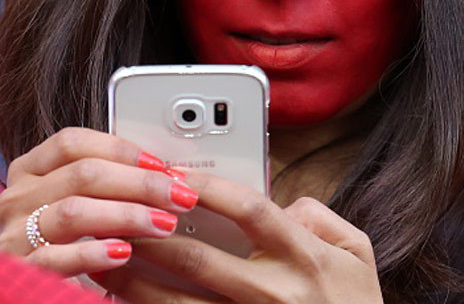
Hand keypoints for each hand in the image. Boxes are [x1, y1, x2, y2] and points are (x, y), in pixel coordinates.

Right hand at [0, 127, 198, 276]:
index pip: (73, 143)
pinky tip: (123, 251)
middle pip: (84, 174)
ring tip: (162, 223)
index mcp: (31, 170)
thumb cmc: (51, 238)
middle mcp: (19, 197)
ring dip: (127, 215)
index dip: (121, 149)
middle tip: (178, 195)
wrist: (18, 288)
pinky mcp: (18, 271)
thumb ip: (100, 183)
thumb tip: (161, 174)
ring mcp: (14, 234)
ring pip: (74, 212)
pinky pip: (56, 258)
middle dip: (139, 183)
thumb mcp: (68, 199)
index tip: (160, 164)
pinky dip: (93, 253)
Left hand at [92, 170, 383, 302]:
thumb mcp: (356, 250)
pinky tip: (126, 303)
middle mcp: (274, 292)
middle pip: (201, 259)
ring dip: (139, 282)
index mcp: (302, 256)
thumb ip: (319, 215)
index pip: (249, 210)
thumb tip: (280, 203)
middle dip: (155, 234)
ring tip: (105, 261)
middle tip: (119, 212)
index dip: (210, 189)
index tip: (175, 174)